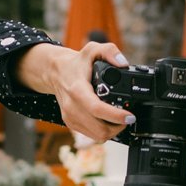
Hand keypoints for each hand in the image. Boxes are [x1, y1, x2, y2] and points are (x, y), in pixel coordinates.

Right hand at [19, 36, 134, 144]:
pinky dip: (103, 132)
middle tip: (128, 118)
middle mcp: (72, 107)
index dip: (116, 116)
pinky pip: (91, 135)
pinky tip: (108, 121)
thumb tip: (123, 63)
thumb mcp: (92, 49)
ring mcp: (70, 117)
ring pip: (97, 136)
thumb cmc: (76, 63)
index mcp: (77, 90)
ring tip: (120, 121)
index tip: (129, 116)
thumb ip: (109, 51)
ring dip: (112, 132)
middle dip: (118, 127)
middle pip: (99, 129)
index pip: (97, 109)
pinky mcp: (71, 123)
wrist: (56, 72)